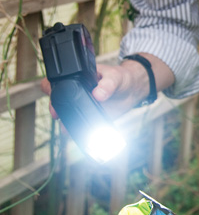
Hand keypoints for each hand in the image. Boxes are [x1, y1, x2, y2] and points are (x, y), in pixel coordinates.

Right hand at [41, 54, 173, 120]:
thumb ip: (107, 84)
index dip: (50, 88)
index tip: (52, 94)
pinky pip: (82, 127)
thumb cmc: (121, 78)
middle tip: (57, 115)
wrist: (133, 90)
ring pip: (67, 117)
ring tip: (67, 130)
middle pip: (58, 102)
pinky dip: (80, 133)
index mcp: (77, 79)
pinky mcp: (91, 119)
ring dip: (65, 124)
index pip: (56, 82)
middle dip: (55, 109)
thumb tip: (97, 94)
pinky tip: (82, 137)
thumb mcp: (115, 77)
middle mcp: (76, 94)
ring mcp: (82, 107)